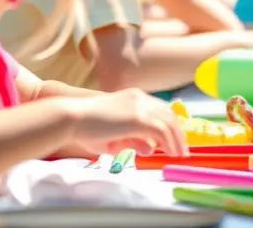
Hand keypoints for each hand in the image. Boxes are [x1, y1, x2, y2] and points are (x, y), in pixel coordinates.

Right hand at [65, 89, 188, 156]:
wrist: (71, 118)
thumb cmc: (84, 127)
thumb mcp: (113, 136)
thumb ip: (132, 141)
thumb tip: (150, 149)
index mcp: (134, 98)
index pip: (161, 109)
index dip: (170, 124)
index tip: (175, 137)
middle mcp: (141, 99)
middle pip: (169, 115)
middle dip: (178, 133)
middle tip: (182, 149)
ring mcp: (141, 107)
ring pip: (169, 123)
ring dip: (177, 140)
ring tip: (179, 154)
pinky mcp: (139, 118)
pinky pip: (161, 131)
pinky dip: (170, 142)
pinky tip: (172, 153)